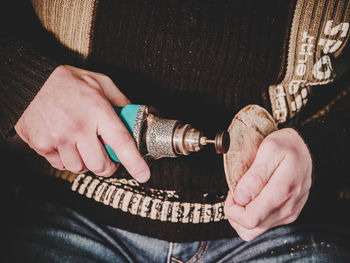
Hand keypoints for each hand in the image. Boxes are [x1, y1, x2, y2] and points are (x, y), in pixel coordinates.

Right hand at [15, 65, 149, 181]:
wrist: (29, 80)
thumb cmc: (65, 80)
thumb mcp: (99, 81)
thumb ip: (119, 100)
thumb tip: (133, 116)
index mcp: (97, 110)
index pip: (121, 142)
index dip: (135, 162)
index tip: (143, 175)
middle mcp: (78, 126)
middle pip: (100, 165)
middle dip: (108, 166)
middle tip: (107, 157)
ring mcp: (58, 137)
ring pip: (80, 168)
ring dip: (85, 161)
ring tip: (82, 145)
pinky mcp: (41, 144)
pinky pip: (60, 165)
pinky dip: (66, 158)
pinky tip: (66, 143)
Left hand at [224, 128, 311, 240]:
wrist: (304, 148)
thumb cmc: (287, 146)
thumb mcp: (269, 149)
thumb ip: (255, 176)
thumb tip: (241, 197)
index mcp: (283, 191)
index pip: (251, 219)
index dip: (233, 209)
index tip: (232, 192)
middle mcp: (287, 207)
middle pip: (250, 230)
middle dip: (235, 213)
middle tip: (236, 192)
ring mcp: (288, 213)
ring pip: (255, 230)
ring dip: (242, 215)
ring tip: (244, 194)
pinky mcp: (287, 215)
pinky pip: (263, 224)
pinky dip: (252, 213)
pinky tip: (253, 196)